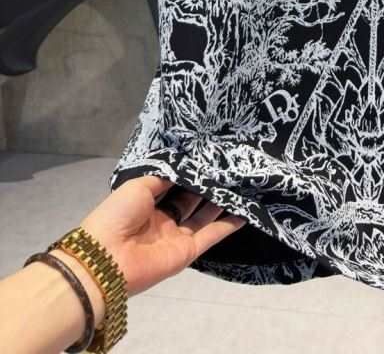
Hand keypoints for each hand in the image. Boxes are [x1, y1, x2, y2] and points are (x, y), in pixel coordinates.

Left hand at [76, 176, 245, 296]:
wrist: (106, 258)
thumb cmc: (117, 215)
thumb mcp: (138, 186)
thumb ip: (163, 177)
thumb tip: (185, 168)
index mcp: (147, 204)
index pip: (175, 186)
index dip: (191, 175)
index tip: (209, 159)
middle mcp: (163, 220)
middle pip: (191, 201)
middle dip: (208, 186)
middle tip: (230, 169)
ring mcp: (176, 237)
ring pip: (204, 216)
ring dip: (221, 202)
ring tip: (241, 184)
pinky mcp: (187, 252)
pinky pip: (211, 235)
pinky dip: (228, 225)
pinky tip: (244, 212)